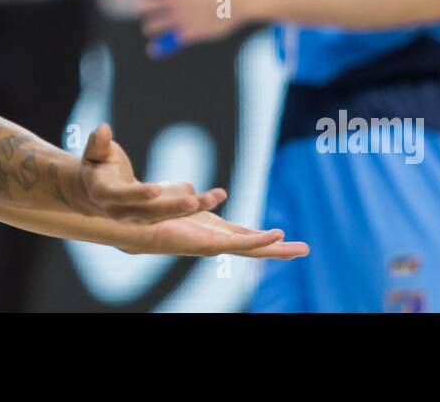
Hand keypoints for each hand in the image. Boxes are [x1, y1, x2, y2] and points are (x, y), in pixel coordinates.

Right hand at [78, 123, 226, 222]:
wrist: (96, 193)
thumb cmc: (97, 166)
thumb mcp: (94, 152)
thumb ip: (98, 142)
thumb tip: (103, 128)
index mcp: (106, 195)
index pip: (123, 196)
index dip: (138, 195)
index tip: (156, 189)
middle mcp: (123, 212)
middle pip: (150, 212)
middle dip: (173, 207)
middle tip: (194, 201)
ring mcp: (140, 218)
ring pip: (168, 215)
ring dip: (192, 207)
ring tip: (216, 197)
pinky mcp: (156, 217)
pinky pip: (178, 213)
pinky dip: (197, 206)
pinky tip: (218, 196)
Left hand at [124, 210, 310, 259]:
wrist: (134, 223)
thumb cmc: (155, 211)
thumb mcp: (182, 200)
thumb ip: (192, 196)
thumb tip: (191, 189)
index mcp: (213, 231)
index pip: (246, 235)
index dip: (266, 237)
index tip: (287, 238)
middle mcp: (216, 240)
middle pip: (255, 247)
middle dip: (280, 250)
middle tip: (305, 250)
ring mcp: (214, 245)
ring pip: (251, 249)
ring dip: (274, 248)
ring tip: (297, 248)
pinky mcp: (209, 244)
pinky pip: (239, 243)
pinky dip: (258, 241)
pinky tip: (275, 237)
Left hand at [134, 0, 247, 53]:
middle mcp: (172, 1)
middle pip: (142, 5)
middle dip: (141, 4)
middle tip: (145, 4)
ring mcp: (179, 18)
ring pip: (151, 25)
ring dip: (149, 23)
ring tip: (153, 22)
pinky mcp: (188, 33)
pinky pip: (165, 44)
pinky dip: (157, 48)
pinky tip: (153, 48)